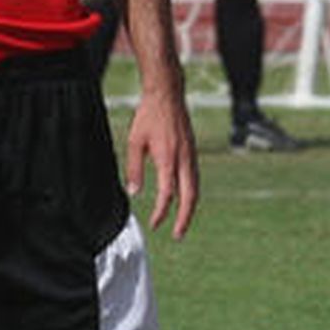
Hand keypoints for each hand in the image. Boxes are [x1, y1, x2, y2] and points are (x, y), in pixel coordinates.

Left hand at [125, 86, 198, 239]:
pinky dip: (192, 193)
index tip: (154, 224)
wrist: (167, 94)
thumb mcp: (134, 141)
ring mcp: (191, 154)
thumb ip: (134, 168)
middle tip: (178, 235)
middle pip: (190, 196)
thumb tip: (134, 192)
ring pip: (196, 188)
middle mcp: (184, 158)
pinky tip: (185, 199)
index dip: (161, 212)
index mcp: (169, 157)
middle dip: (185, 218)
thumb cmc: (148, 116)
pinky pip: (195, 178)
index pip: (168, 193)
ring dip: (190, 208)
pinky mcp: (192, 151)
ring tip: (183, 222)